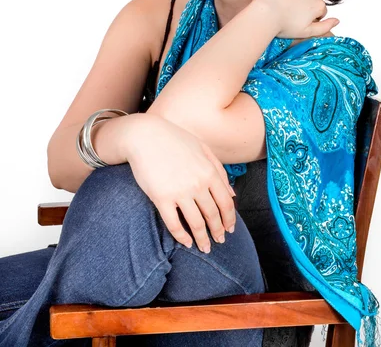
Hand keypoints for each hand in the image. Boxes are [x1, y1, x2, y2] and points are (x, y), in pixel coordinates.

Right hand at [125, 113, 235, 252]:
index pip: (226, 203)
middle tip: (219, 241)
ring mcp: (179, 192)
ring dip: (202, 239)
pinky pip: (174, 223)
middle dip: (218, 231)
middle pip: (212, 215)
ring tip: (204, 247)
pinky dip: (181, 236)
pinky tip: (186, 242)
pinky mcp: (161, 198)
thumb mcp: (202, 148)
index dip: (229, 219)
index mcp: (209, 171)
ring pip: (196, 223)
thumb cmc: (174, 140)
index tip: (230, 229)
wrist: (144, 135)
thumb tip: (232, 194)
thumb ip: (219, 170)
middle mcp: (197, 184)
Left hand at [252, 0, 338, 38]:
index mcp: (319, 5)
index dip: (311, 18)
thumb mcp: (307, 32)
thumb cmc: (284, 26)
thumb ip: (325, 27)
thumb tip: (337, 21)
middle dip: (305, 6)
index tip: (299, 21)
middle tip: (291, 14)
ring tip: (284, 5)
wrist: (265, 14)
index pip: (320, 11)